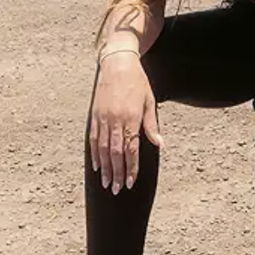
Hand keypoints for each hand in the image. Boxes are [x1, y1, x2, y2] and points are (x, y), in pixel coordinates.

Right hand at [89, 51, 162, 194]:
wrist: (118, 64)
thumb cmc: (137, 82)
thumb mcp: (149, 101)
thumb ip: (151, 125)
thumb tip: (159, 143)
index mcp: (131, 118)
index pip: (131, 149)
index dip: (131, 167)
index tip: (131, 182)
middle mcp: (116, 120)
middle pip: (116, 153)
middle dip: (117, 173)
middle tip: (117, 189)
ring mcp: (103, 119)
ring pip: (103, 149)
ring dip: (105, 168)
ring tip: (107, 183)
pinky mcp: (95, 116)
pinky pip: (94, 139)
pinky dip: (95, 154)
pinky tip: (97, 165)